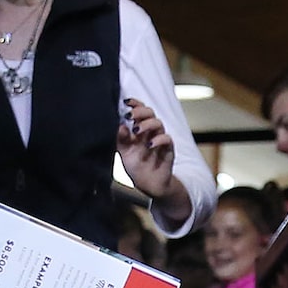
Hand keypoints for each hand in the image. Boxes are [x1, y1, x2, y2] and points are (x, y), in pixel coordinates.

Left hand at [118, 97, 190, 230]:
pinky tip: (149, 145)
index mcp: (139, 129)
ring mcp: (159, 139)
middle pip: (150, 113)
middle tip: (130, 116)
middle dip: (140, 111)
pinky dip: (158, 139)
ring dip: (147, 124)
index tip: (126, 103)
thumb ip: (120, 138)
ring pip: (158, 123)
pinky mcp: (168, 150)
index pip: (139, 111)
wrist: (147, 184)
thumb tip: (119, 124)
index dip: (135, 104)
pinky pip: (167, 139)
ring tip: (137, 131)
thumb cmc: (136, 165)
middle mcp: (150, 132)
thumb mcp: (124, 151)